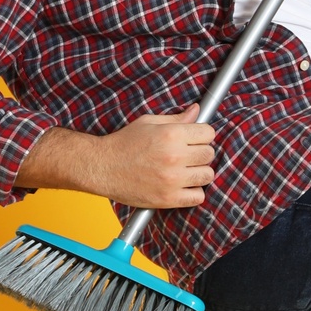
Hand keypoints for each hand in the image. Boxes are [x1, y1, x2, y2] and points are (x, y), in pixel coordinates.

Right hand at [20, 107, 215, 208]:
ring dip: (199, 173)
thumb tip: (197, 111)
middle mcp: (174, 156)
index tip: (195, 139)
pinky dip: (193, 193)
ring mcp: (172, 179)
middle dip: (201, 153)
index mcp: (171, 134)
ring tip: (185, 171)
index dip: (202, 135)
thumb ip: (176, 119)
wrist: (101, 167)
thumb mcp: (148, 123)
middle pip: (210, 154)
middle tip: (188, 155)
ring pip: (207, 175)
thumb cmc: (123, 143)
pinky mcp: (168, 199)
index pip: (209, 133)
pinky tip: (182, 186)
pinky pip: (198, 197)